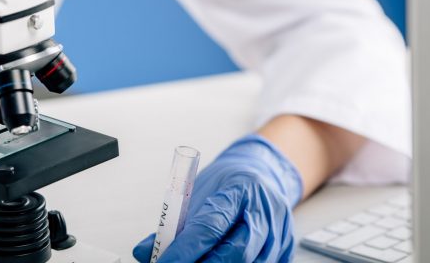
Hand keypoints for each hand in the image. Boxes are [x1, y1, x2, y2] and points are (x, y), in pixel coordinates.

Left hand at [133, 134, 302, 261]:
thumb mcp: (197, 192)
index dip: (185, 250)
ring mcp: (278, 232)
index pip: (209, 226)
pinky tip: (220, 262)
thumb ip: (172, 224)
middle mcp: (263, 212)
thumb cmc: (229, 183)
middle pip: (235, 253)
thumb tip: (145, 251)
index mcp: (238, 190)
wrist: (263, 174)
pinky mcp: (285, 248)